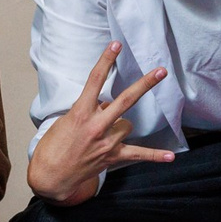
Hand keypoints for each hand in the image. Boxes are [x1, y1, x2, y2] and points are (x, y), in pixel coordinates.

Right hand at [27, 42, 174, 207]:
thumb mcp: (64, 122)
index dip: (106, 61)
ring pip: (127, 125)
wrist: (50, 176)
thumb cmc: (52, 147)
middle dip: (145, 84)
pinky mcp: (112, 157)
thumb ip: (87, 111)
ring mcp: (106, 142)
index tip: (116, 45)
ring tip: (102, 134)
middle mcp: (96, 126)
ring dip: (119, 125)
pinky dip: (154, 155)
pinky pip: (138, 154)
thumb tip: (105, 107)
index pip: (95, 81)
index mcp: (80, 113)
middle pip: (126, 100)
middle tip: (161, 71)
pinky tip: (170, 156)